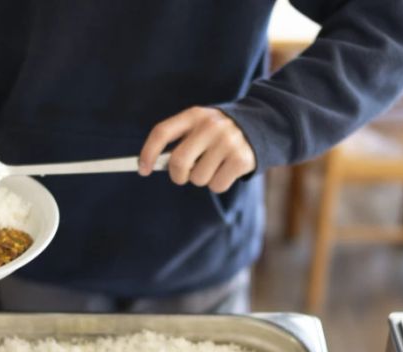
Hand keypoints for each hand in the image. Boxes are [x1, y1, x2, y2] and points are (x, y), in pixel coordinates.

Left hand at [139, 106, 255, 193]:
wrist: (259, 125)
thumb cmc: (217, 133)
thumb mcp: (198, 127)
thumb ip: (179, 142)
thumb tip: (150, 166)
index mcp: (194, 115)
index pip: (162, 132)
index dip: (148, 153)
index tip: (143, 170)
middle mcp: (210, 126)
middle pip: (178, 162)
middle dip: (177, 175)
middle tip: (183, 175)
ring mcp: (227, 142)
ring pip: (197, 178)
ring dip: (201, 179)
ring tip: (213, 165)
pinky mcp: (241, 159)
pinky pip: (216, 186)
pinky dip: (218, 184)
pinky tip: (226, 170)